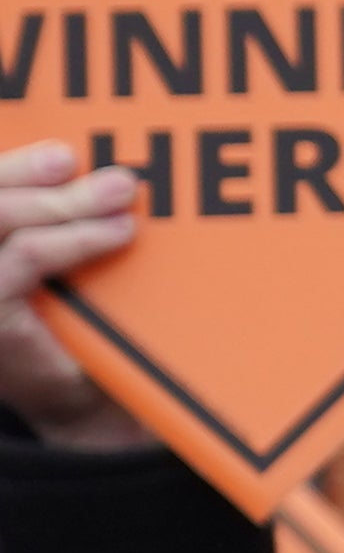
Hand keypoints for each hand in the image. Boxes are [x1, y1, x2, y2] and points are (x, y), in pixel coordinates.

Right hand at [0, 144, 154, 449]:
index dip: (11, 164)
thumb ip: (49, 219)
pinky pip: (27, 257)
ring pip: (0, 218)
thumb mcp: (55, 264)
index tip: (64, 153)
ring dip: (65, 202)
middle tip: (102, 170)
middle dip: (36, 173)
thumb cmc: (68, 322)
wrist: (78, 399)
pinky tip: (117, 234)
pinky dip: (76, 240)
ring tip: (122, 196)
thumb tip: (83, 164)